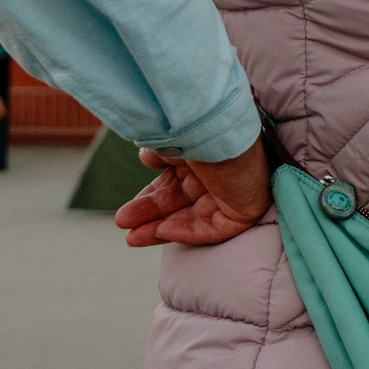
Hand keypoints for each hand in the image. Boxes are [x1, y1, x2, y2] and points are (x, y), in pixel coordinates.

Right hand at [115, 139, 271, 246]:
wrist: (224, 131)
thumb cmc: (198, 131)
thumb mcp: (170, 142)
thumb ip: (159, 152)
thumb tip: (146, 158)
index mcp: (204, 156)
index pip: (175, 184)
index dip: (150, 199)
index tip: (126, 212)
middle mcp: (219, 174)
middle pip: (181, 202)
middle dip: (150, 215)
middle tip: (123, 224)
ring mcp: (233, 191)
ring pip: (194, 218)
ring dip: (162, 228)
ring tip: (131, 237)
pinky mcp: (246, 209)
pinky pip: (215, 229)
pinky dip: (189, 231)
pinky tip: (163, 230)